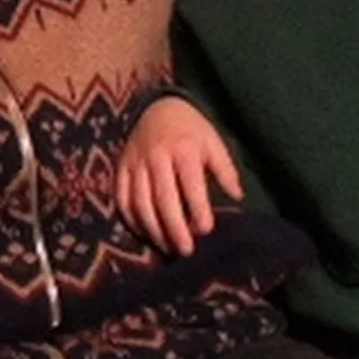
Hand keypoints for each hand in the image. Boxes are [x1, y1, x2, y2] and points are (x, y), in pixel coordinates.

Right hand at [116, 95, 240, 256]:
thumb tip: (237, 196)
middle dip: (175, 228)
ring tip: (166, 247)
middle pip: (163, 199)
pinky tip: (144, 233)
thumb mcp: (214, 143)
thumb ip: (225, 170)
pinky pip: (122, 197)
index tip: (206, 231)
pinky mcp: (121, 167)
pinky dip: (131, 218)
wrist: (158, 107)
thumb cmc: (192, 130)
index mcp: (183, 150)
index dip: (198, 211)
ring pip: (140, 202)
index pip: (191, 186)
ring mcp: (136, 163)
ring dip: (153, 229)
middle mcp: (157, 157)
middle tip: (186, 251)